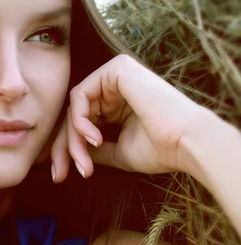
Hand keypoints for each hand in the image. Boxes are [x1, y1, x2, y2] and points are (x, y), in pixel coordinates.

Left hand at [50, 54, 208, 181]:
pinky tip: (94, 139)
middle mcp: (115, 86)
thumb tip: (71, 150)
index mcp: (117, 103)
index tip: (59, 175)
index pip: (81, 123)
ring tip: (86, 162)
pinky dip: (80, 121)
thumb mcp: (116, 151)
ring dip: (73, 140)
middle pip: (74, 115)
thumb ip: (92, 147)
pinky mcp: (116, 69)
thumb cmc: (158, 149)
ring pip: (75, 109)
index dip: (67, 149)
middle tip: (60, 174)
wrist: (184, 142)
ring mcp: (115, 75)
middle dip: (64, 147)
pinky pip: (80, 95)